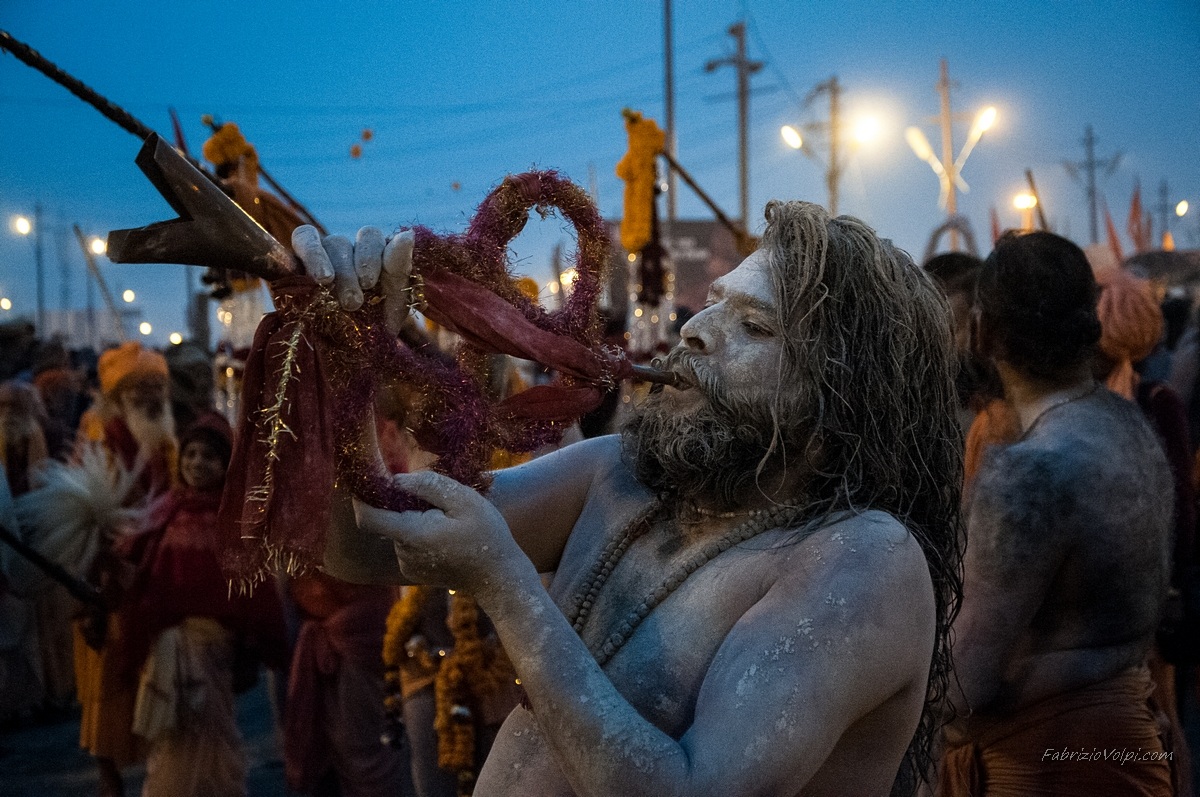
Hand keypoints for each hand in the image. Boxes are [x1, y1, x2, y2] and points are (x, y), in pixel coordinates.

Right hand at [291, 225, 414, 333]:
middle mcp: (348, 250)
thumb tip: (408, 233)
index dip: (369, 254)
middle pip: (346, 242)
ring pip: (328, 243)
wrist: (348, 356)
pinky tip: (312, 274)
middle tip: (352, 303)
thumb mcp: (394, 301)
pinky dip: (309, 252)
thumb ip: (400, 268)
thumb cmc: (375, 326)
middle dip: (349, 272)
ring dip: (329, 264)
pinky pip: (303, 239)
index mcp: (373, 254)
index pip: (370, 237)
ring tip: (327, 285)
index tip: (369, 283)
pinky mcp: (299, 262)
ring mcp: (324, 253)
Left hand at [352, 471, 522, 591]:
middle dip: (404, 504)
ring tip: (447, 520)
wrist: (499, 577)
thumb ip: (429, 486)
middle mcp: (403, 553)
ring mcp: (408, 565)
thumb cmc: (486, 535)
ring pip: (400, 530)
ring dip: (415, 519)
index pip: (367, 518)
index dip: (361, 498)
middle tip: (438, 502)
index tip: (370, 481)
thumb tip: (398, 479)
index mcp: (411, 534)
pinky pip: (408, 544)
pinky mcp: (415, 571)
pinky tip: (446, 535)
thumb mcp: (464, 500)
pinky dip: (420, 533)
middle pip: (388, 520)